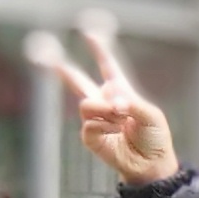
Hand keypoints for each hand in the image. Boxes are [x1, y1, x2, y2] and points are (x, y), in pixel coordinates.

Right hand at [44, 28, 178, 184]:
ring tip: (121, 121)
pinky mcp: (89, 135)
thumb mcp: (151, 116)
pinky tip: (116, 135)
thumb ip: (132, 103)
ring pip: (86, 103)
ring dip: (105, 110)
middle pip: (78, 80)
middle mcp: (104, 101)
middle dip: (61, 67)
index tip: (89, 32)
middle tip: (44, 50)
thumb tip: (113, 101)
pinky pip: (90, 123)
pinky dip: (105, 127)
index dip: (99, 49)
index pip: (108, 66)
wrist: (151, 164)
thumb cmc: (154, 138)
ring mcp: (95, 118)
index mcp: (121, 91)